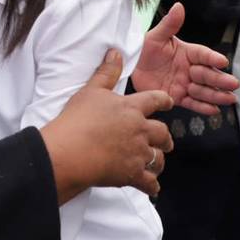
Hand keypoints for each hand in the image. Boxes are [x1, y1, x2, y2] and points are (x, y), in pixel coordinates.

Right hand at [41, 49, 172, 199]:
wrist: (70, 151)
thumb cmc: (77, 120)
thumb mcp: (90, 91)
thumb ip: (106, 72)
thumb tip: (116, 52)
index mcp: (131, 108)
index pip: (156, 101)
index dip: (164, 101)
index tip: (169, 102)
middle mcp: (140, 130)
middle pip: (162, 133)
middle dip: (165, 137)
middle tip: (165, 141)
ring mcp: (138, 153)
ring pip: (158, 158)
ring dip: (158, 160)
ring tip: (156, 162)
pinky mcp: (132, 174)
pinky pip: (149, 183)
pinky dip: (152, 186)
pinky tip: (151, 187)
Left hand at [133, 3, 237, 112]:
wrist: (131, 68)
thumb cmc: (144, 50)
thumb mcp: (155, 36)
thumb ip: (169, 24)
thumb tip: (178, 6)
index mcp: (188, 53)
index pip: (203, 54)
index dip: (212, 58)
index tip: (222, 61)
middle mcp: (190, 69)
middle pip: (208, 74)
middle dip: (221, 80)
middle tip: (233, 83)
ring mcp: (186, 84)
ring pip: (204, 90)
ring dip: (217, 95)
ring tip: (229, 99)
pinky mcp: (178, 97)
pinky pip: (192, 103)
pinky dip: (202, 107)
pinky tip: (213, 110)